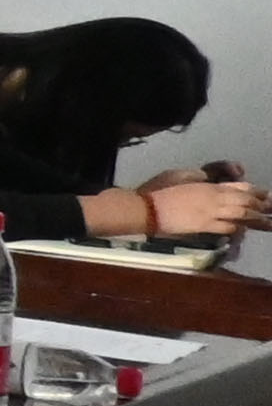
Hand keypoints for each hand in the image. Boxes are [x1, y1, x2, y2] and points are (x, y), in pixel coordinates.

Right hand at [137, 172, 269, 240]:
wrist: (146, 209)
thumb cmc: (159, 188)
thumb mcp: (180, 174)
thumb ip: (199, 177)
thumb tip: (209, 181)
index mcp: (209, 186)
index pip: (239, 188)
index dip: (256, 191)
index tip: (268, 194)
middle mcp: (215, 200)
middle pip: (245, 202)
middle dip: (262, 206)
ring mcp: (211, 215)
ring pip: (241, 216)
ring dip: (257, 219)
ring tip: (270, 223)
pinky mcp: (204, 228)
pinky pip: (227, 228)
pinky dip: (238, 229)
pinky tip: (244, 230)